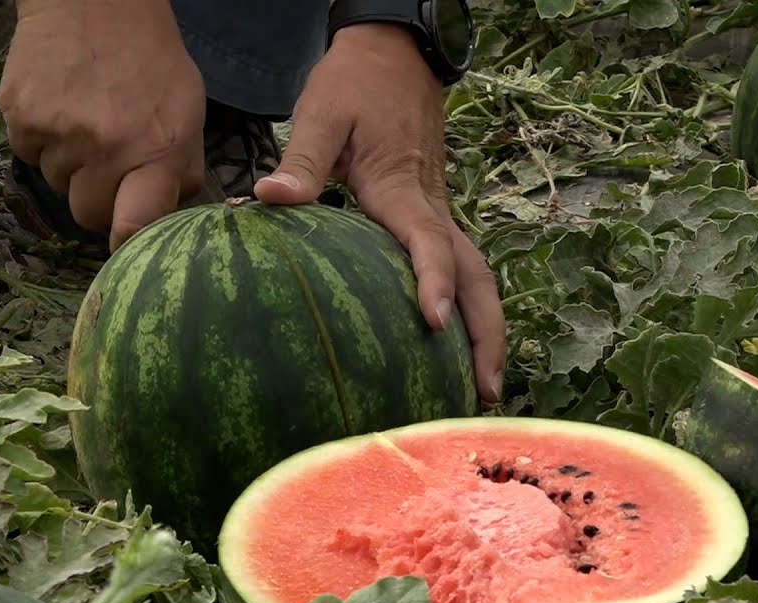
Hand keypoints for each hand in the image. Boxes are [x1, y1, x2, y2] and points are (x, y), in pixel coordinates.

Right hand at [0, 0, 206, 249]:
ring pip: (55, 184)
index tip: (122, 241)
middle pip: (87, 214)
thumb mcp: (188, 113)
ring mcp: (59, 133)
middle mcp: (106, 147)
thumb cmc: (150, 60)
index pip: (133, 227)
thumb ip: (182, 169)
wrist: (95, 0)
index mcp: (155, 151)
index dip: (125, 244)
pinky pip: (27, 153)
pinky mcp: (21, 116)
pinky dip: (41, 138)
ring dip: (69, 164)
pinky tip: (60, 105)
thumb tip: (168, 216)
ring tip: (86, 119)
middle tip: (108, 160)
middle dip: (97, 196)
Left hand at [253, 24, 506, 404]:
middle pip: (476, 273)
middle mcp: (431, 206)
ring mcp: (438, 212)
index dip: (434, 281)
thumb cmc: (355, 85)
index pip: (427, 241)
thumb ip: (301, 158)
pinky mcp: (432, 214)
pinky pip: (461, 266)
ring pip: (477, 274)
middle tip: (485, 391)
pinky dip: (471, 307)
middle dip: (486, 331)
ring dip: (486, 327)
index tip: (435, 323)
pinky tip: (456, 343)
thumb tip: (270, 197)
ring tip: (483, 385)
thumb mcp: (321, 113)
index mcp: (402, 187)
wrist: (394, 56)